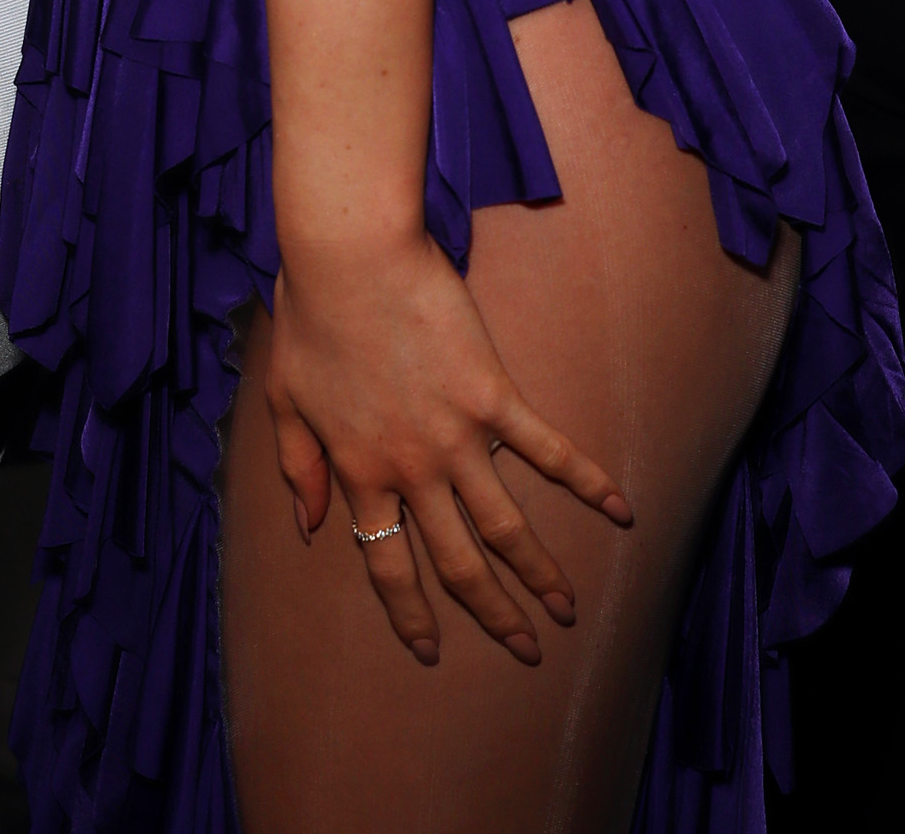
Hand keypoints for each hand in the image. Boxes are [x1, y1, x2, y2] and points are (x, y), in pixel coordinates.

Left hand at [266, 228, 632, 665]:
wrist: (350, 254)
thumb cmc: (309, 316)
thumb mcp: (283, 399)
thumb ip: (299, 467)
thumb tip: (311, 526)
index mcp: (360, 471)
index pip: (387, 563)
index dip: (411, 613)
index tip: (431, 650)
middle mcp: (412, 468)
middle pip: (459, 563)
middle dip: (493, 614)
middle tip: (526, 650)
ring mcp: (457, 435)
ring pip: (507, 527)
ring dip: (540, 574)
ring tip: (567, 609)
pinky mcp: (492, 394)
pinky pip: (546, 450)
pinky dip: (586, 482)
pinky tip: (620, 510)